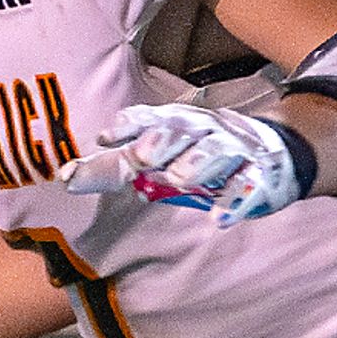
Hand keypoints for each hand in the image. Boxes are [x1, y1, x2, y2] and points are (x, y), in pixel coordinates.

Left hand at [62, 102, 305, 228]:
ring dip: (195, 165)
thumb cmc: (199, 155)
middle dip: (160, 141)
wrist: (271, 153)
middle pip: (180, 131)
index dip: (129, 125)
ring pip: (214, 152)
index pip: (149, 118)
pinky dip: (234, 202)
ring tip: (179, 179)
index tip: (106, 137)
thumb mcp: (158, 157)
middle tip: (141, 156)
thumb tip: (65, 178)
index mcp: (175, 123)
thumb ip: (114, 167)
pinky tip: (219, 218)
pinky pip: (247, 187)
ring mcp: (232, 152)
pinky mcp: (257, 177)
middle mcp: (202, 131)